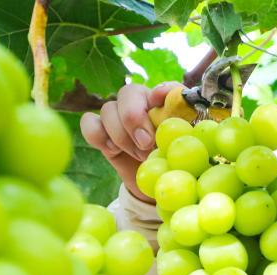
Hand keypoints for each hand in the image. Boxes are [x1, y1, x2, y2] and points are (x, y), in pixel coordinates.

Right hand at [79, 82, 180, 202]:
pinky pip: (89, 123)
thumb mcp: (185, 149)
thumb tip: (187, 108)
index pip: (164, 88)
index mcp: (166, 104)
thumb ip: (187, 128)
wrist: (153, 183)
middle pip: (128, 93)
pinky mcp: (101, 131)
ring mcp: (118, 115)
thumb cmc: (171, 161)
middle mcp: (141, 102)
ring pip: (107, 109)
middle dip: (134, 119)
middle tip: (145, 144)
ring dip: (121, 135)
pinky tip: (113, 150)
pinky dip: (98, 135)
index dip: (161, 92)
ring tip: (138, 155)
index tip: (160, 101)